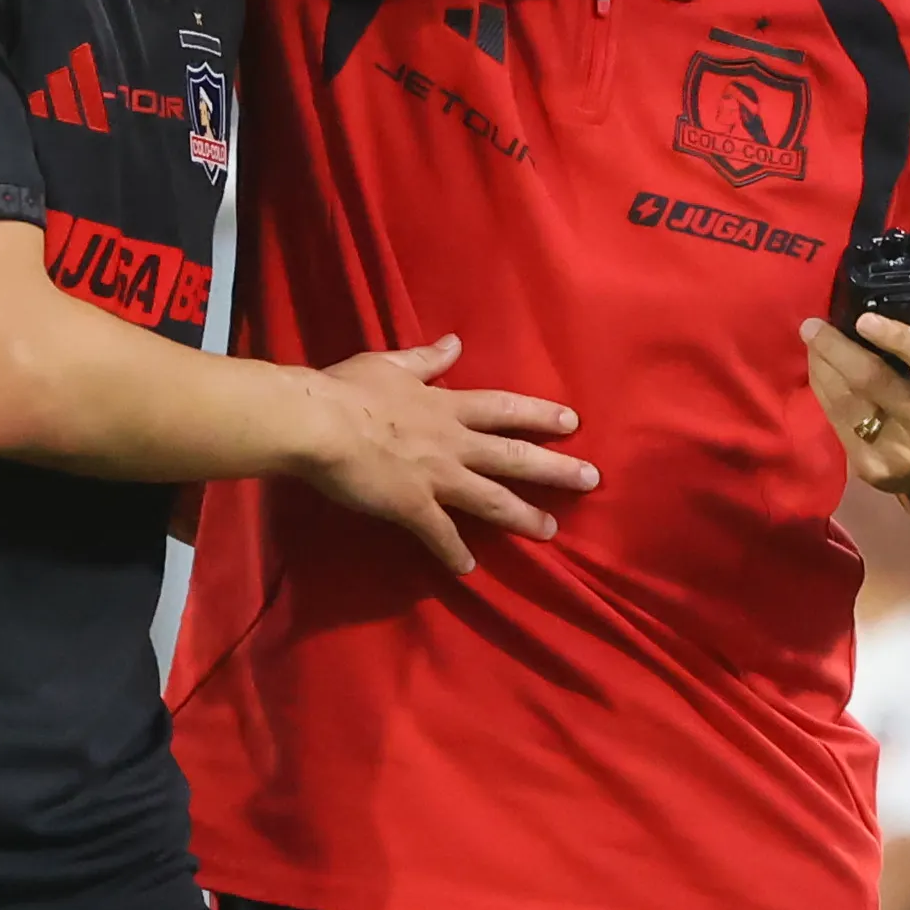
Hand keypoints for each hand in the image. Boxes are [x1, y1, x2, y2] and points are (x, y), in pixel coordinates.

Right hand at [295, 335, 595, 574]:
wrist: (318, 422)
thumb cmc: (348, 389)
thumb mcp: (390, 364)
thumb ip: (426, 359)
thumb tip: (454, 342)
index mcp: (445, 406)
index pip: (503, 408)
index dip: (539, 415)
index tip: (573, 422)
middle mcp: (451, 441)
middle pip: (513, 455)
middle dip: (555, 468)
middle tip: (591, 480)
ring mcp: (435, 475)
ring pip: (490, 497)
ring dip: (521, 515)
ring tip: (549, 530)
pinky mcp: (412, 505)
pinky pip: (439, 533)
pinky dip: (453, 551)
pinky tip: (467, 567)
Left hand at [803, 248, 909, 495]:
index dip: (899, 339)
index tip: (864, 319)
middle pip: (875, 383)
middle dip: (836, 349)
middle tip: (812, 324)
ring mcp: (901, 454)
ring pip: (848, 401)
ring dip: (823, 365)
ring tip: (813, 339)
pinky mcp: (874, 470)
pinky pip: (837, 421)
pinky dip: (825, 390)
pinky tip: (821, 369)